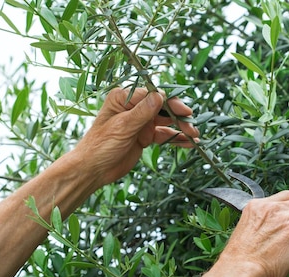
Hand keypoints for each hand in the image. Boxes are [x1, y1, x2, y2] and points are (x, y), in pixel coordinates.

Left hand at [73, 87, 199, 186]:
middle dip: (178, 117)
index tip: (184, 111)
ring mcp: (140, 123)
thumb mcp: (122, 127)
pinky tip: (188, 143)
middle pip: (162, 108)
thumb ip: (142, 112)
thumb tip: (160, 95)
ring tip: (195, 136)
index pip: (152, 95)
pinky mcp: (144, 137)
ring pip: (165, 122)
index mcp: (123, 98)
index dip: (170, 102)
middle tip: (192, 127)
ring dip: (180, 128)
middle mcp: (133, 108)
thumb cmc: (100, 146)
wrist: (93, 169)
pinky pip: (163, 135)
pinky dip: (176, 139)